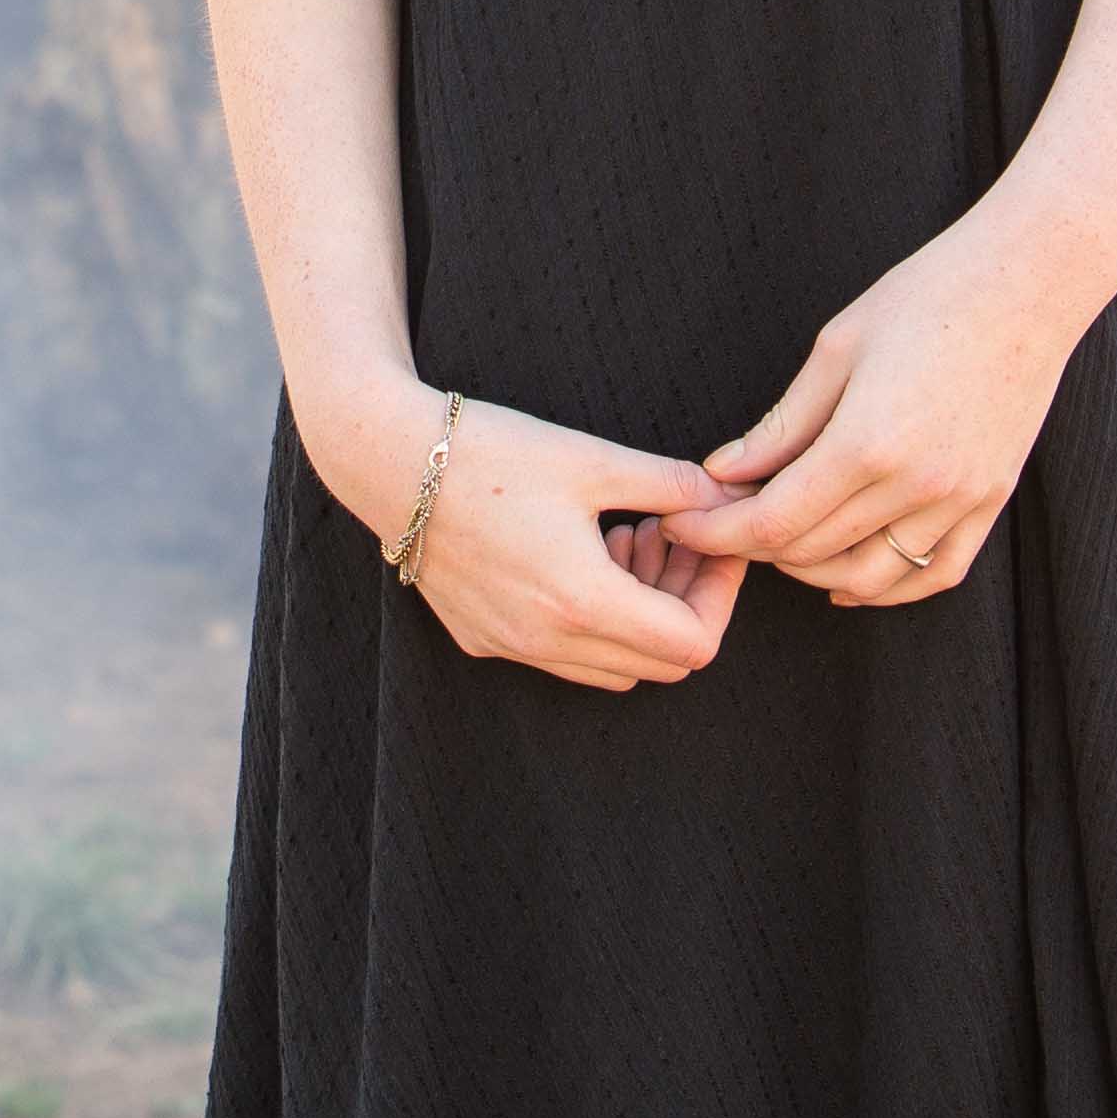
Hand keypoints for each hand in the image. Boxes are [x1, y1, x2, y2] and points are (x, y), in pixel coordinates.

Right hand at [310, 379, 742, 689]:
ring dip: (639, 614)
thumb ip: (671, 484)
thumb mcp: (591, 459)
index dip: (720, 595)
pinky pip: (563, 656)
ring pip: (613, 667)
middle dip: (684, 601)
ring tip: (629, 533)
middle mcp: (547, 642)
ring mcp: (512, 647)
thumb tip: (727, 498)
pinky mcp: (482, 638)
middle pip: (660, 663)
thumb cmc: (492, 451)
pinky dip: (592, 619)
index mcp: (583, 602)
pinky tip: (580, 549)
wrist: (389, 460)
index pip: (693, 644)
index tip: (717, 542)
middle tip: (677, 534)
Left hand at [656, 181, 1114, 609]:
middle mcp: (915, 487)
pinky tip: (851, 577)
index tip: (685, 526)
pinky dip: (887, 588)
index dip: (719, 534)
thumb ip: (781, 425)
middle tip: (723, 523)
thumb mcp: (837, 349)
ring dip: (814, 572)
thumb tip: (724, 474)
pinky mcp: (991, 503)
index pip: (773, 523)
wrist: (1027, 282)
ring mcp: (961, 502)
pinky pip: (935, 574)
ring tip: (781, 545)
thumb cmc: (926, 297)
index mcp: (866, 444)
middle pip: (812, 552)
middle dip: (755, 548)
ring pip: (870, 579)